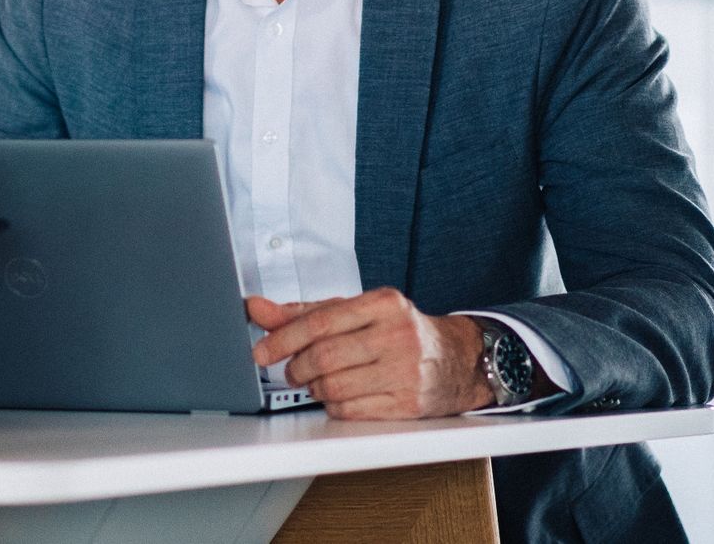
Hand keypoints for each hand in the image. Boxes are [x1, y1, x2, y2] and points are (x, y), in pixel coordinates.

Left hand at [248, 289, 491, 419]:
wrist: (457, 359)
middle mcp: (397, 334)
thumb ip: (305, 312)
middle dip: (295, 367)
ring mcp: (405, 371)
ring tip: (315, 382)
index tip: (261, 351)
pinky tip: (338, 396)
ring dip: (313, 388)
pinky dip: (333, 406)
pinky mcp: (408, 404)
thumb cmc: (397, 331)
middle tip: (290, 370)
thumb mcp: (356, 312)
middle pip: (324, 356)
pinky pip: (351, 411)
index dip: (282, 338)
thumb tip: (256, 309)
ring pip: (334, 386)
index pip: (320, 322)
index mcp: (383, 303)